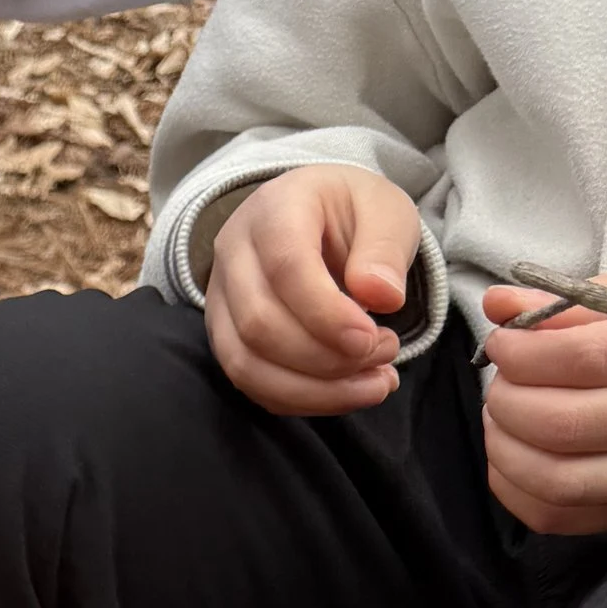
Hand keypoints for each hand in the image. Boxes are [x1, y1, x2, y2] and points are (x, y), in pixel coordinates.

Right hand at [204, 164, 424, 415]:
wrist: (317, 217)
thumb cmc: (352, 213)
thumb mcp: (385, 210)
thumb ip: (385, 248)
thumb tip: (383, 298)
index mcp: (274, 208)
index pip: (285, 268)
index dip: (327, 315)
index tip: (371, 339)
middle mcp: (233, 253)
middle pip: (259, 324)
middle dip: (326, 358)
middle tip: (384, 353)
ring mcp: (221, 300)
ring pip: (246, 364)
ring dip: (313, 390)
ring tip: (373, 384)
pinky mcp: (225, 337)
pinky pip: (250, 383)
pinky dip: (300, 399)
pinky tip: (344, 393)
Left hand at [482, 260, 606, 533]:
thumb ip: (583, 295)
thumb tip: (500, 303)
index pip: (586, 359)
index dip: (525, 353)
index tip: (504, 341)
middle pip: (566, 423)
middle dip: (510, 401)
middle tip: (501, 380)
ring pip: (561, 482)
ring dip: (507, 452)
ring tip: (502, 418)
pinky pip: (569, 518)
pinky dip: (521, 494)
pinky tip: (513, 461)